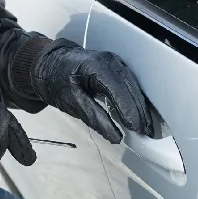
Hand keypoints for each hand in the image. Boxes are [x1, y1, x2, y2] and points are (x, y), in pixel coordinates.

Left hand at [30, 39, 153, 143]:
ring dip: (140, 107)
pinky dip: (135, 100)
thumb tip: (116, 137)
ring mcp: (115, 62)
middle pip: (131, 87)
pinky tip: (139, 114)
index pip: (119, 90)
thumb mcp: (72, 103)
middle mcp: (110, 61)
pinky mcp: (117, 67)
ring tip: (146, 128)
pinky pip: (130, 84)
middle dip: (140, 111)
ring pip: (133, 86)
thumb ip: (95, 118)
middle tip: (147, 133)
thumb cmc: (57, 82)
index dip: (130, 110)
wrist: (50, 64)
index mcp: (97, 66)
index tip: (138, 129)